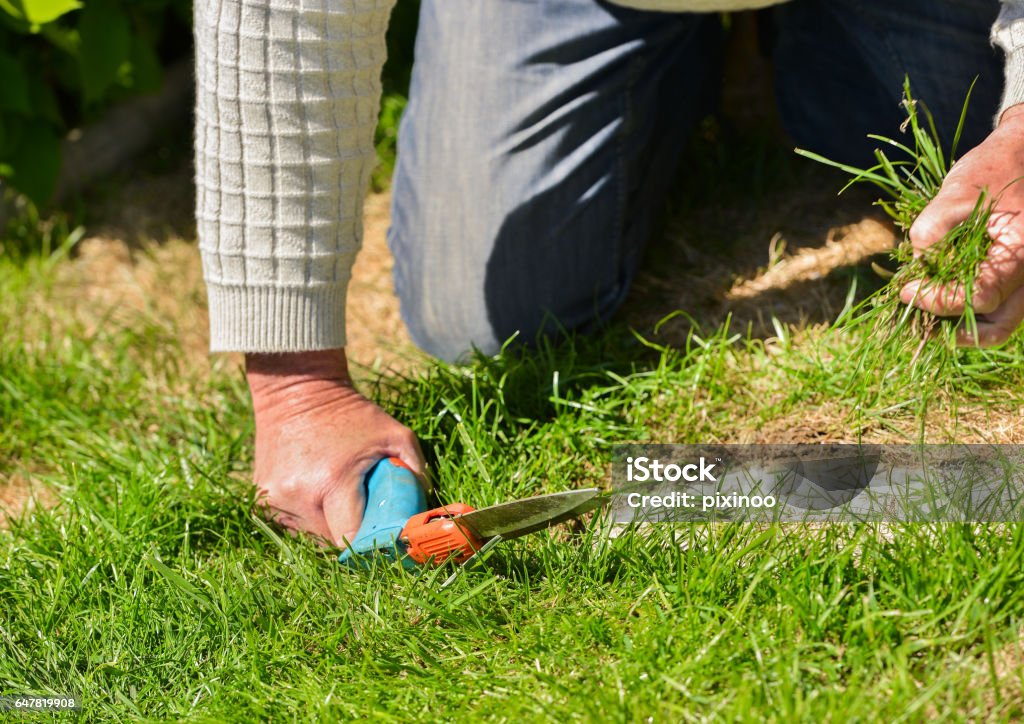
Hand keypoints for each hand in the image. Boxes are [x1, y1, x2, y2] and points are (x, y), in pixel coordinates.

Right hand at [246, 349, 426, 546]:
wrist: (298, 390)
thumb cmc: (354, 415)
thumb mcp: (396, 435)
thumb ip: (415, 474)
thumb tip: (423, 515)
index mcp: (331, 481)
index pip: (352, 539)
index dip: (371, 543)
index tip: (385, 538)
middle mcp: (297, 496)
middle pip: (332, 543)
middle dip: (353, 535)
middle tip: (366, 514)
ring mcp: (274, 500)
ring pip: (311, 539)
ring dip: (330, 528)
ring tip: (340, 499)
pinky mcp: (262, 501)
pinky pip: (294, 527)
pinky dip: (311, 519)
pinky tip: (319, 494)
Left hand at [901, 103, 1023, 345]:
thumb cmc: (995, 167)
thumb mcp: (957, 192)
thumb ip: (933, 228)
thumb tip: (919, 264)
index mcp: (1022, 252)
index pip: (978, 298)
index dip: (937, 300)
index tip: (906, 290)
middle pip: (1000, 325)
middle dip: (956, 328)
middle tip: (919, 318)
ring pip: (1006, 321)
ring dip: (968, 325)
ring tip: (930, 312)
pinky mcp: (1023, 273)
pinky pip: (1005, 304)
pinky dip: (976, 309)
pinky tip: (945, 297)